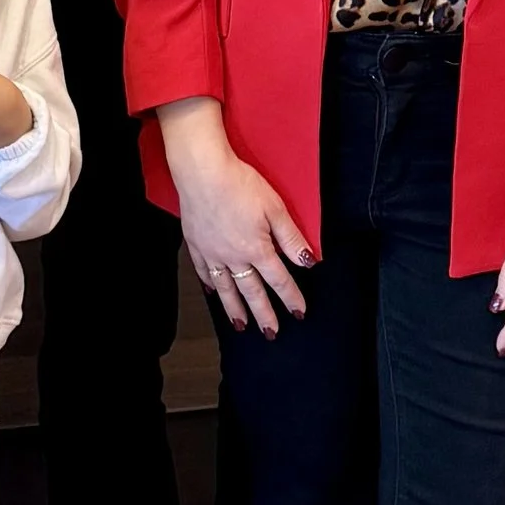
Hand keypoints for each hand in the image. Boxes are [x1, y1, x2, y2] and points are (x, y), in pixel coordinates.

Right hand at [166, 108, 311, 335]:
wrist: (203, 172)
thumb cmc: (239, 184)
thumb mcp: (275, 208)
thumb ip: (291, 238)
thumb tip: (308, 261)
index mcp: (257, 249)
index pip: (279, 280)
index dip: (291, 297)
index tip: (299, 312)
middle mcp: (234, 257)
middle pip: (252, 291)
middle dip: (263, 314)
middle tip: (271, 332)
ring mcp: (213, 253)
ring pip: (226, 288)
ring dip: (235, 308)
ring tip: (241, 325)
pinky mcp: (196, 244)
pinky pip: (204, 272)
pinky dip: (210, 285)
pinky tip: (213, 293)